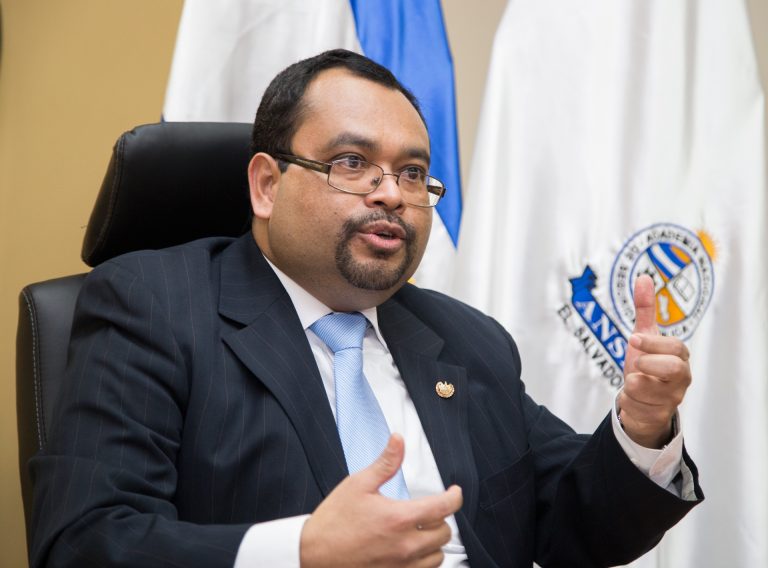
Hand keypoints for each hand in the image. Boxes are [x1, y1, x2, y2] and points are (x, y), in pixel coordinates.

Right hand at [300, 434, 462, 567]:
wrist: (312, 554)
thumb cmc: (334, 520)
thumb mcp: (358, 484)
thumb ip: (385, 463)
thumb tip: (399, 440)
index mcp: (399, 518)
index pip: (443, 508)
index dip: (455, 497)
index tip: (454, 492)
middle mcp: (405, 546)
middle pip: (444, 533)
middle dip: (440, 518)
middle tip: (428, 511)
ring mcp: (401, 567)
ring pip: (438, 556)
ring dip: (433, 542)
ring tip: (419, 532)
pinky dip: (423, 561)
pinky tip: (411, 550)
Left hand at [619, 274, 690, 447]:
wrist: (642, 400)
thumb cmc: (647, 364)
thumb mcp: (644, 336)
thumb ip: (645, 309)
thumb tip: (643, 277)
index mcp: (679, 356)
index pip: (674, 348)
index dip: (653, 343)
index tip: (632, 338)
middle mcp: (681, 378)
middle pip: (674, 369)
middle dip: (649, 364)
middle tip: (635, 362)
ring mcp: (672, 398)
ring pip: (651, 391)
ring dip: (633, 384)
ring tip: (632, 379)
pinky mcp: (658, 415)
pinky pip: (638, 407)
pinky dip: (628, 400)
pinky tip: (631, 396)